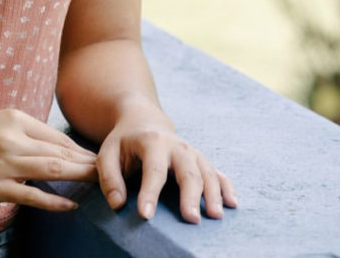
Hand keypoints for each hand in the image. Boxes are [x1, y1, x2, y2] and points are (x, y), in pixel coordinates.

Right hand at [0, 108, 97, 211]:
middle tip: (112, 173)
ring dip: (79, 178)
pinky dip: (54, 201)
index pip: (56, 137)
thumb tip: (51, 147)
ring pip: (51, 171)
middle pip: (60, 153)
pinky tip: (71, 205)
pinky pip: (31, 196)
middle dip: (87, 164)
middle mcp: (12, 138)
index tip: (98, 158)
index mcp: (14, 118)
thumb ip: (22, 132)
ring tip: (101, 185)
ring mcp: (3, 164)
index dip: (80, 150)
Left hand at [97, 105, 237, 222]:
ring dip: (213, 194)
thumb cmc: (123, 142)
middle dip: (190, 195)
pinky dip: (227, 187)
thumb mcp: (107, 153)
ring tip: (215, 216)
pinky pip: (218, 173)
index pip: (152, 169)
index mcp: (151, 141)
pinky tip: (233, 204)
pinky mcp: (201, 160)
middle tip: (191, 219)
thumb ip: (108, 178)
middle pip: (187, 171)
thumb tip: (118, 204)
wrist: (142, 120)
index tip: (145, 215)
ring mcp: (191, 152)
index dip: (149, 193)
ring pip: (207, 172)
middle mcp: (176, 145)